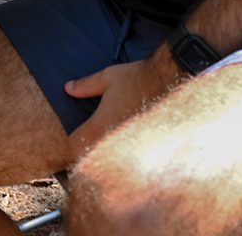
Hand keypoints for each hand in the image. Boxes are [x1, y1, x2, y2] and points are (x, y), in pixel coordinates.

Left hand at [63, 52, 180, 159]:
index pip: (73, 148)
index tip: (69, 141)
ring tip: (110, 147)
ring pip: (113, 164)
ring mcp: (133, 149)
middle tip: (89, 145)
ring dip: (108, 158)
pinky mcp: (151, 151)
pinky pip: (134, 161)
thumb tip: (68, 88)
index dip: (67, 147)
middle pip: (92, 160)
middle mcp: (114, 142)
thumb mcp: (108, 78)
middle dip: (87, 155)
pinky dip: (129, 157)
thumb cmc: (139, 78)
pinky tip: (132, 147)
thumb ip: (86, 85)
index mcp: (99, 126)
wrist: (174, 82)